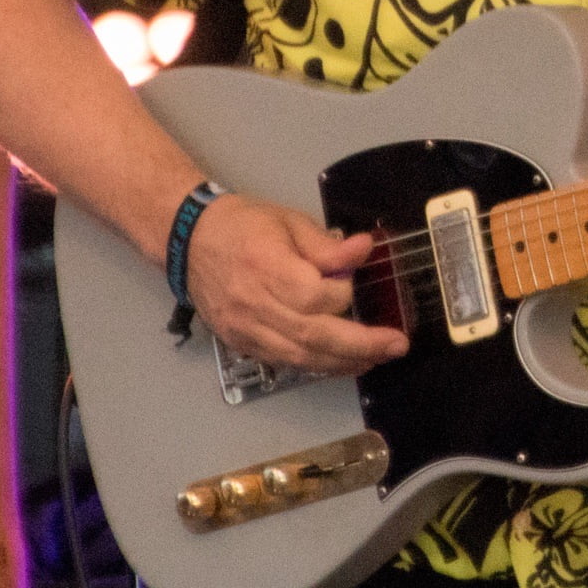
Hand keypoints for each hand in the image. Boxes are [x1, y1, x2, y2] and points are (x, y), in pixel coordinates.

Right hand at [182, 193, 408, 374]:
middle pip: (312, 336)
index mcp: (265, 267)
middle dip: (360, 345)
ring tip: (377, 358)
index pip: (313, 296)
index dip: (341, 292)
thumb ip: (327, 244)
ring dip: (344, 362)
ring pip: (301, 358)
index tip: (351, 277)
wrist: (192, 241)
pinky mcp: (242, 344)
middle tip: (396, 345)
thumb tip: (364, 250)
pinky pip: (286, 362)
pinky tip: (343, 362)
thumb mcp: (289, 221)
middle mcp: (253, 305)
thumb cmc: (243, 226)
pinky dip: (318, 365)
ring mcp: (246, 330)